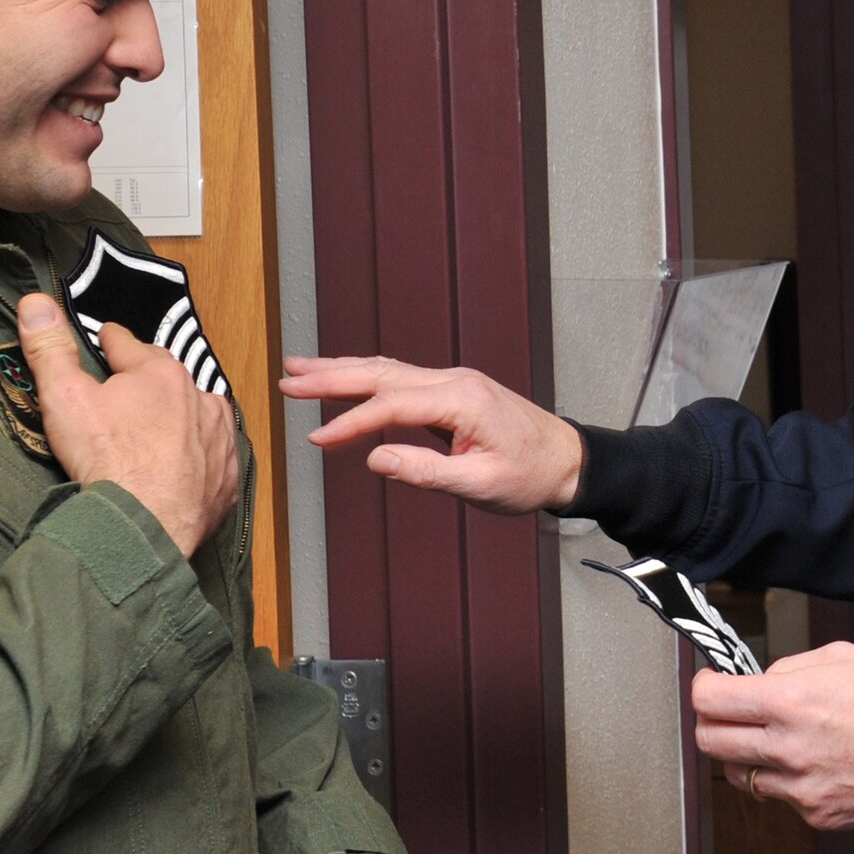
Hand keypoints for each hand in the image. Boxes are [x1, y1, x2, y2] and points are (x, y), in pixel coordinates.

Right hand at [17, 293, 238, 557]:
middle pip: (166, 378)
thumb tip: (36, 302)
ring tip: (155, 432)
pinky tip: (180, 468)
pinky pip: (213, 457)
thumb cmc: (106, 459)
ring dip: (180, 417)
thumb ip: (50, 349)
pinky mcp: (227, 475)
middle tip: (125, 394)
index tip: (106, 338)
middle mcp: (199, 397)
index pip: (127, 344)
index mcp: (159, 372)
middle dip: (147, 381)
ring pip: (197, 414)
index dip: (110, 342)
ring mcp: (219, 437)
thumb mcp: (64, 397)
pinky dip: (198, 458)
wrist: (145, 526)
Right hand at [280, 355, 582, 513]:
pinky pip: (401, 378)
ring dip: (343, 370)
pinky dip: (367, 377)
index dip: (349, 423)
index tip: (315, 440)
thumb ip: (427, 471)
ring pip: (388, 370)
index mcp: (461, 400)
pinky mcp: (452, 391)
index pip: (391, 407)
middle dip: (331, 376)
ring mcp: (453, 381)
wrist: (567, 460)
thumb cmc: (530, 475)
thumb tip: (375, 460)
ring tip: (300, 369)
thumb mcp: (480, 484)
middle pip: (381, 374)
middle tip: (286, 379)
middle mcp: (454, 380)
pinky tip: (345, 378)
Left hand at [692, 641, 853, 830]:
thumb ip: (790, 669)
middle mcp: (790, 748)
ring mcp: (802, 788)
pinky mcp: (819, 815)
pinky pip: (782, 797)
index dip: (703, 688)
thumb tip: (760, 681)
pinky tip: (815, 762)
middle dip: (711, 723)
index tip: (711, 685)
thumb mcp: (841, 657)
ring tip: (776, 739)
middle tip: (727, 714)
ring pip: (740, 776)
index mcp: (791, 702)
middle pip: (710, 743)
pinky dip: (787, 780)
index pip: (711, 701)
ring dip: (747, 755)